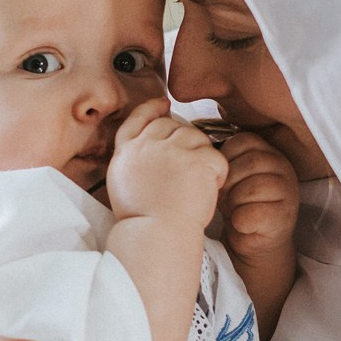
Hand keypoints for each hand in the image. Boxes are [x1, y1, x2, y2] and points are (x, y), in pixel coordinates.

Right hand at [105, 99, 226, 225]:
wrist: (154, 236)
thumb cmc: (141, 219)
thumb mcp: (122, 182)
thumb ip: (134, 158)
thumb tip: (150, 145)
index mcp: (127, 151)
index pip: (139, 117)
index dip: (152, 108)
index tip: (163, 104)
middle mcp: (148, 145)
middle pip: (171, 125)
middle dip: (182, 140)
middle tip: (187, 168)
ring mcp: (174, 151)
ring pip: (197, 137)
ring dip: (201, 156)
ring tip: (195, 184)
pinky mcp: (198, 161)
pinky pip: (216, 158)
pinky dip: (217, 174)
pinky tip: (208, 190)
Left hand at [218, 132, 296, 261]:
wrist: (253, 239)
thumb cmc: (239, 204)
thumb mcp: (232, 176)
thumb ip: (225, 161)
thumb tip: (205, 156)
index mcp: (269, 153)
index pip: (243, 141)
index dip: (225, 159)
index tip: (221, 177)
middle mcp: (283, 168)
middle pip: (249, 163)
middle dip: (229, 183)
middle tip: (225, 199)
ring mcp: (288, 192)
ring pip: (252, 188)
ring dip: (234, 203)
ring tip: (233, 211)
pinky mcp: (284, 218)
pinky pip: (254, 214)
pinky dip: (239, 222)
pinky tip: (242, 225)